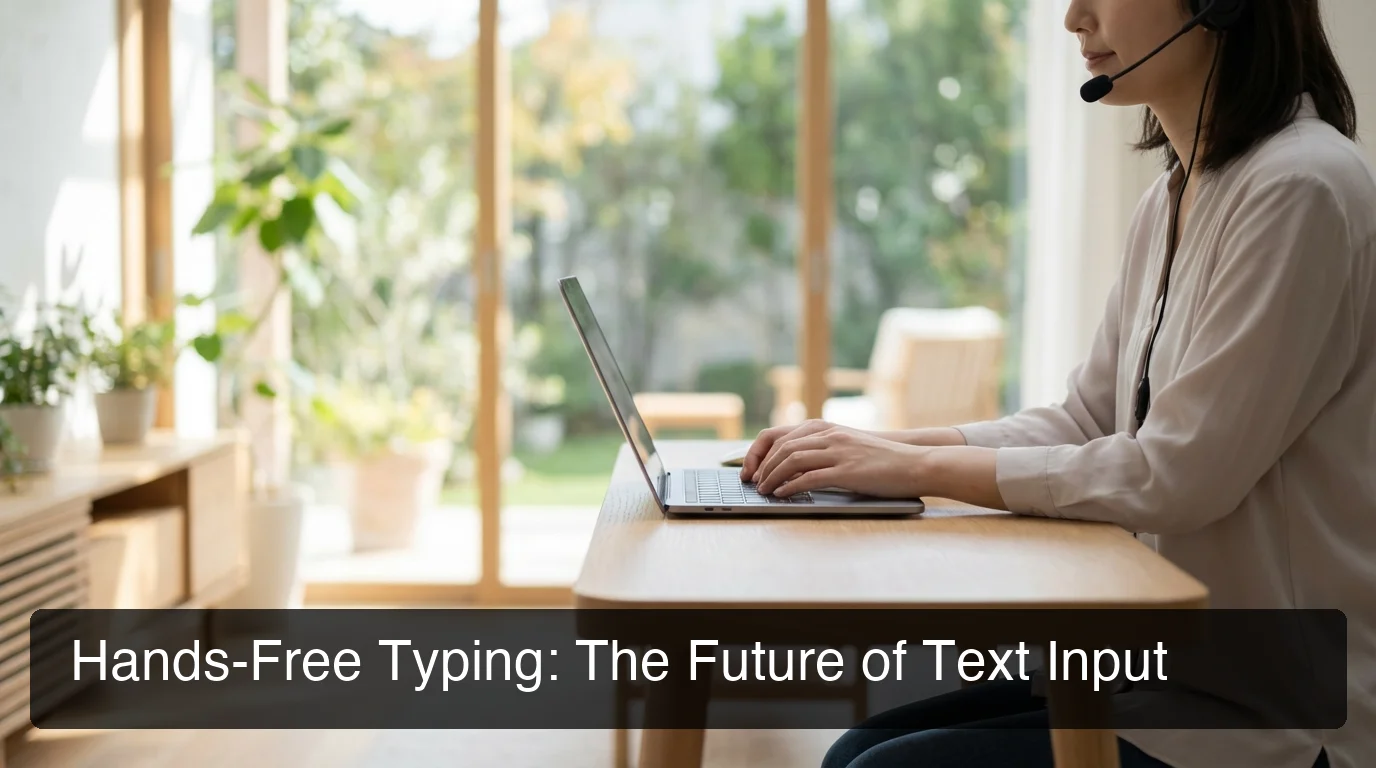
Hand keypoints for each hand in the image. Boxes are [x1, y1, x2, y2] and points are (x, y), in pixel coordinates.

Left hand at [743, 420, 925, 498]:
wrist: (915, 463)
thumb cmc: (882, 461)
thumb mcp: (849, 447)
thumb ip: (823, 451)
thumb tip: (793, 468)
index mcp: (827, 429)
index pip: (780, 435)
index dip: (759, 452)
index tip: (750, 468)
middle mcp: (830, 436)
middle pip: (782, 447)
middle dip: (761, 466)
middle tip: (753, 483)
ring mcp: (839, 452)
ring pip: (792, 460)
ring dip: (772, 476)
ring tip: (764, 490)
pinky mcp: (848, 471)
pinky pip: (810, 477)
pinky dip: (791, 486)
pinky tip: (782, 495)